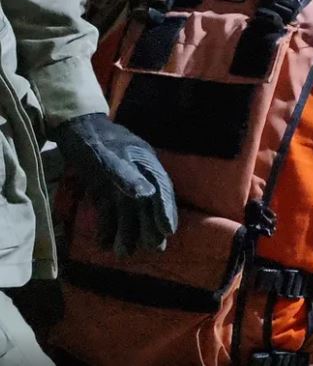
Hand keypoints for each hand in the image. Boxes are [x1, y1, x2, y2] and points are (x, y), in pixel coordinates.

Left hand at [55, 113, 176, 256]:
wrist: (73, 130)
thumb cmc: (93, 141)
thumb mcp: (108, 157)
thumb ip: (126, 175)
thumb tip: (147, 195)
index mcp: (146, 163)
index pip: (161, 189)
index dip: (166, 210)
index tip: (168, 230)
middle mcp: (138, 175)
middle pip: (148, 204)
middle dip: (150, 227)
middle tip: (154, 249)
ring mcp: (121, 184)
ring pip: (129, 211)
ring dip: (128, 232)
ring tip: (124, 254)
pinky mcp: (106, 191)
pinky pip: (110, 212)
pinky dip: (108, 227)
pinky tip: (103, 244)